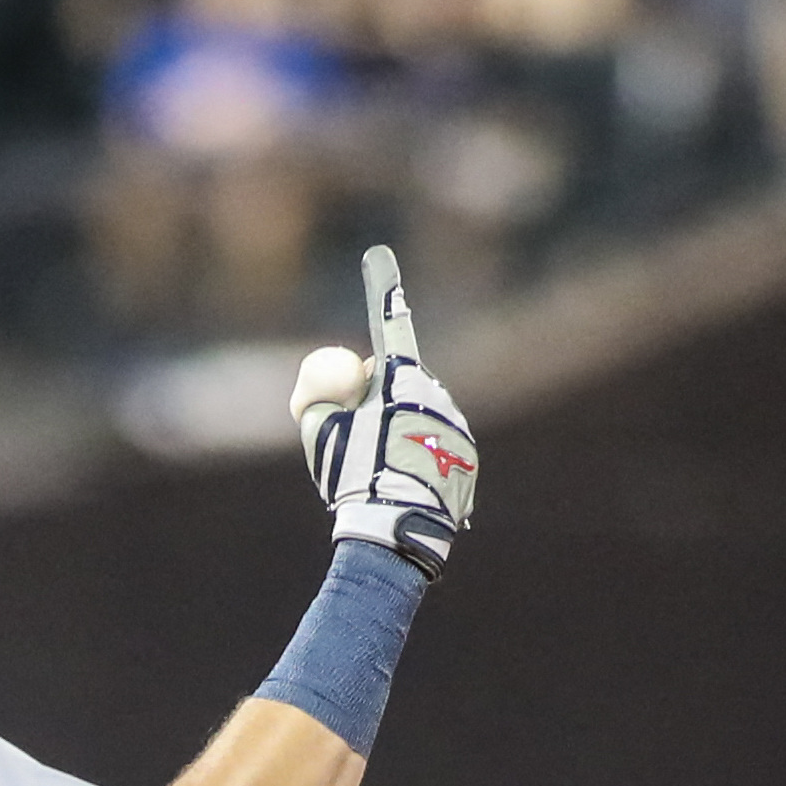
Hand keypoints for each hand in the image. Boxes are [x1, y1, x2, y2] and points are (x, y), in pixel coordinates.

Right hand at [288, 244, 478, 575]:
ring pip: (423, 418)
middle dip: (382, 396)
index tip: (380, 258)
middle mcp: (435, 393)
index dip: (382, 291)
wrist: (394, 527)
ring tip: (383, 472)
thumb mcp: (316, 428)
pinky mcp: (468, 460)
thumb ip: (319, 393)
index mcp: (401, 378)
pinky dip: (422, 461)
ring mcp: (456, 428)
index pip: (390, 326)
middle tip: (359, 434)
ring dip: (403, 433)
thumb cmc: (352, 474)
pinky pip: (440, 449)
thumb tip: (343, 380)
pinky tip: (404, 486)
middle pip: (404, 382)